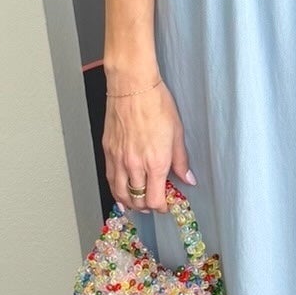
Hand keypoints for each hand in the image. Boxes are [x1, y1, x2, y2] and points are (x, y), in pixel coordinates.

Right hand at [103, 75, 195, 211]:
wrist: (132, 86)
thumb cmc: (155, 103)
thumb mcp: (177, 132)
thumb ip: (181, 160)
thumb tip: (188, 178)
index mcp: (155, 162)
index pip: (155, 200)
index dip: (161, 207)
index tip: (166, 204)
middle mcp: (135, 164)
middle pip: (137, 200)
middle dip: (147, 207)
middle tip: (153, 204)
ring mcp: (118, 159)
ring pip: (120, 193)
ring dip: (130, 202)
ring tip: (137, 204)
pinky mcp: (107, 151)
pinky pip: (109, 178)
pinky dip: (115, 190)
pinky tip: (120, 193)